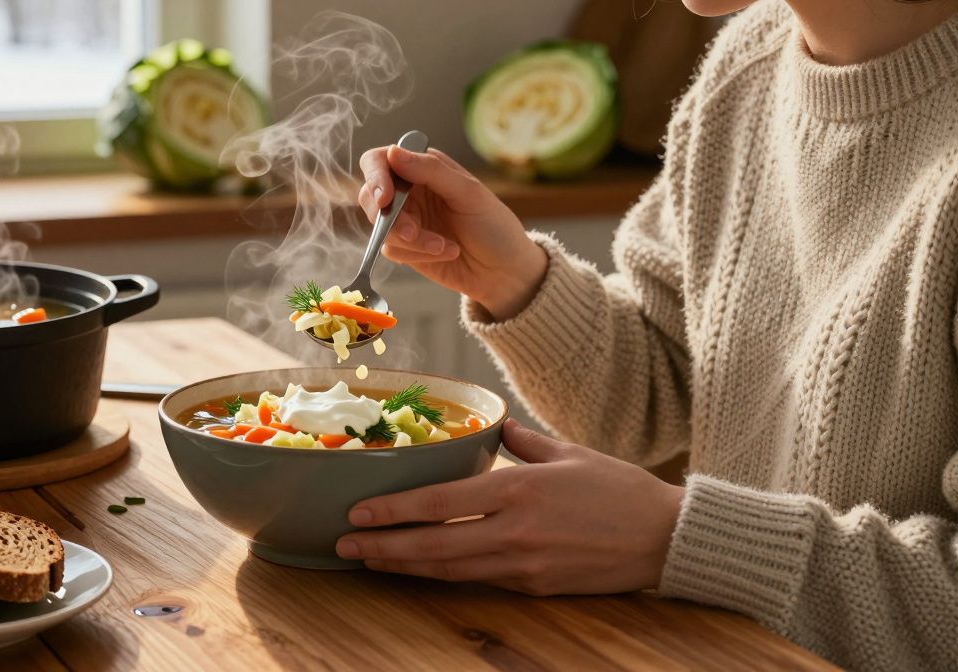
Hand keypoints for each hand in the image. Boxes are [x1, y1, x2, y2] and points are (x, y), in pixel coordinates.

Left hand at [336, 421, 684, 594]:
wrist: (666, 538)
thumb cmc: (619, 489)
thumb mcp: (568, 452)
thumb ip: (523, 440)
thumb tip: (496, 425)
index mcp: (519, 490)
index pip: (440, 503)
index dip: (394, 511)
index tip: (358, 512)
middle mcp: (514, 531)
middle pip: (433, 546)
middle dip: (383, 547)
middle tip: (345, 544)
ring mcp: (523, 564)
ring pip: (449, 570)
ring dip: (404, 567)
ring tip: (368, 560)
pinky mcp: (535, 586)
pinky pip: (478, 580)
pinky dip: (442, 576)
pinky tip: (419, 571)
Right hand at [357, 145, 548, 320]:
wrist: (504, 271)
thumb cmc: (494, 226)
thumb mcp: (469, 193)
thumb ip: (430, 171)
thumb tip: (393, 152)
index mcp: (423, 167)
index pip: (380, 161)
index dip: (375, 177)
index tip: (385, 198)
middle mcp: (409, 191)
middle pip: (370, 195)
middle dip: (389, 217)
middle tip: (412, 232)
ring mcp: (405, 220)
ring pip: (379, 226)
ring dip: (411, 240)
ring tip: (443, 245)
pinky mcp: (405, 248)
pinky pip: (391, 249)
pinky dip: (417, 253)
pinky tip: (445, 252)